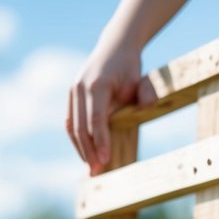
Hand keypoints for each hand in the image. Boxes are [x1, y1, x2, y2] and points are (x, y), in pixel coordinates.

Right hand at [66, 39, 155, 174]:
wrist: (114, 46)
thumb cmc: (129, 67)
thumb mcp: (140, 78)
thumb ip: (146, 93)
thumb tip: (147, 107)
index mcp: (97, 84)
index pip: (96, 119)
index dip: (100, 142)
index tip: (106, 160)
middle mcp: (80, 87)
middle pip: (81, 127)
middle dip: (88, 152)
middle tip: (97, 172)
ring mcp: (73, 91)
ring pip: (72, 127)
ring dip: (80, 149)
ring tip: (91, 167)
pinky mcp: (71, 96)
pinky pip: (70, 122)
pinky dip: (77, 140)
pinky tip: (86, 154)